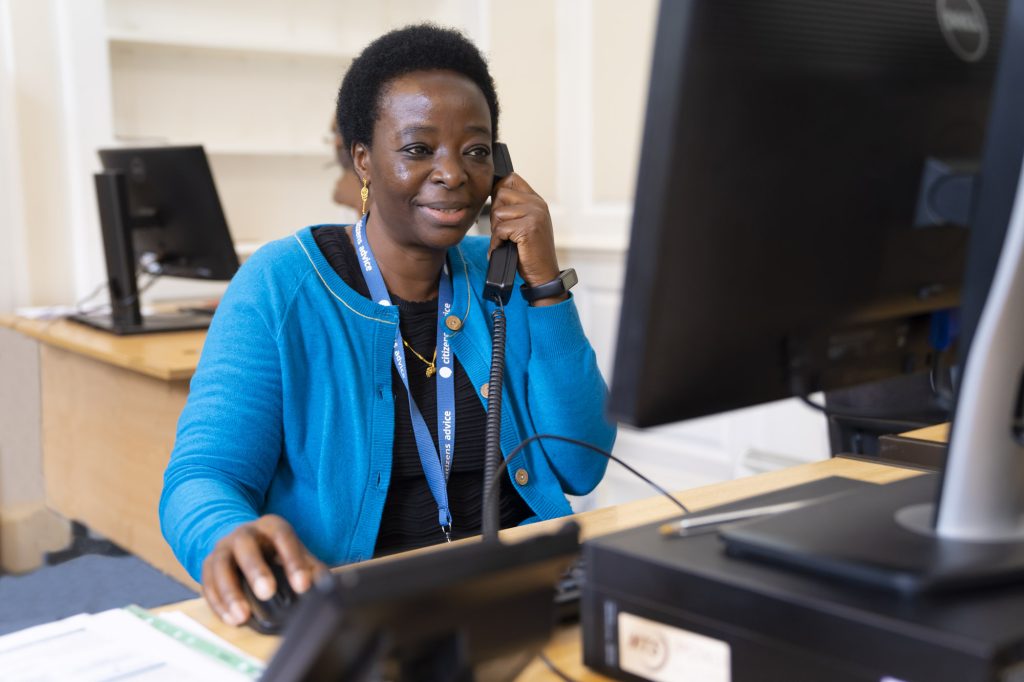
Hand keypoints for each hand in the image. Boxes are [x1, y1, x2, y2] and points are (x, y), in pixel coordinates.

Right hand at [201, 514, 326, 626]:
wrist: (243, 540)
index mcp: (271, 526)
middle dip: (256, 570)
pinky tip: (231, 619)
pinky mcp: (208, 565)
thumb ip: (311, 567)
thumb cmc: (275, 549)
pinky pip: (207, 583)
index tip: (303, 585)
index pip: (283, 537)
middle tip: (267, 592)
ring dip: (230, 593)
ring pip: (220, 566)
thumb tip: (324, 585)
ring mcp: (223, 548)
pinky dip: (217, 604)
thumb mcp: (295, 552)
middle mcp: (244, 533)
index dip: (293, 560)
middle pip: (246, 547)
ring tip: (242, 616)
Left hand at [489, 173, 566, 304]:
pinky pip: (499, 229)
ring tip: (507, 240)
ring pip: (498, 212)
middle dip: (496, 213)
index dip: (499, 191)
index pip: (511, 178)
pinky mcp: (528, 228)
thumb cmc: (531, 251)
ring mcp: (534, 215)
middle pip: (500, 193)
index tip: (500, 209)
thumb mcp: (526, 223)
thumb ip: (515, 207)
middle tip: (505, 231)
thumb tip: (493, 193)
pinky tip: (504, 248)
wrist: (543, 273)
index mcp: (536, 200)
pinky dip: (497, 242)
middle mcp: (537, 204)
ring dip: (496, 230)